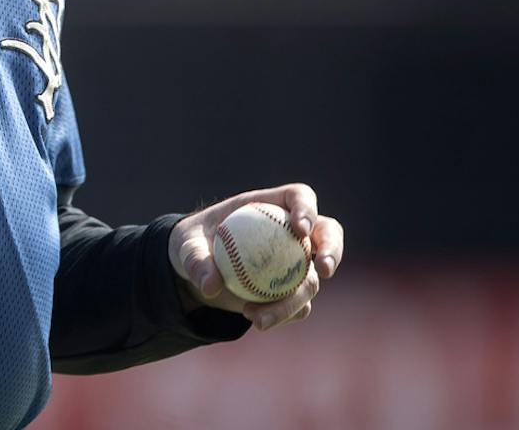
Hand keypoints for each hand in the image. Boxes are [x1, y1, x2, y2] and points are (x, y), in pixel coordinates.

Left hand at [169, 183, 344, 330]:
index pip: (299, 197)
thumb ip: (196, 261)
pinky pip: (299, 304)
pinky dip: (283, 313)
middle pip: (328, 233)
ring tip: (259, 317)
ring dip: (294, 300)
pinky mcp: (291, 290)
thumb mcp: (185, 247)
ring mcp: (295, 262)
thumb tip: (210, 285)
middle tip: (322, 269)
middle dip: (333, 250)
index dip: (307, 209)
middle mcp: (290, 233)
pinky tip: (258, 320)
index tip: (299, 229)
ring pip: (312, 279)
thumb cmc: (193, 244)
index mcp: (269, 206)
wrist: (196, 271)